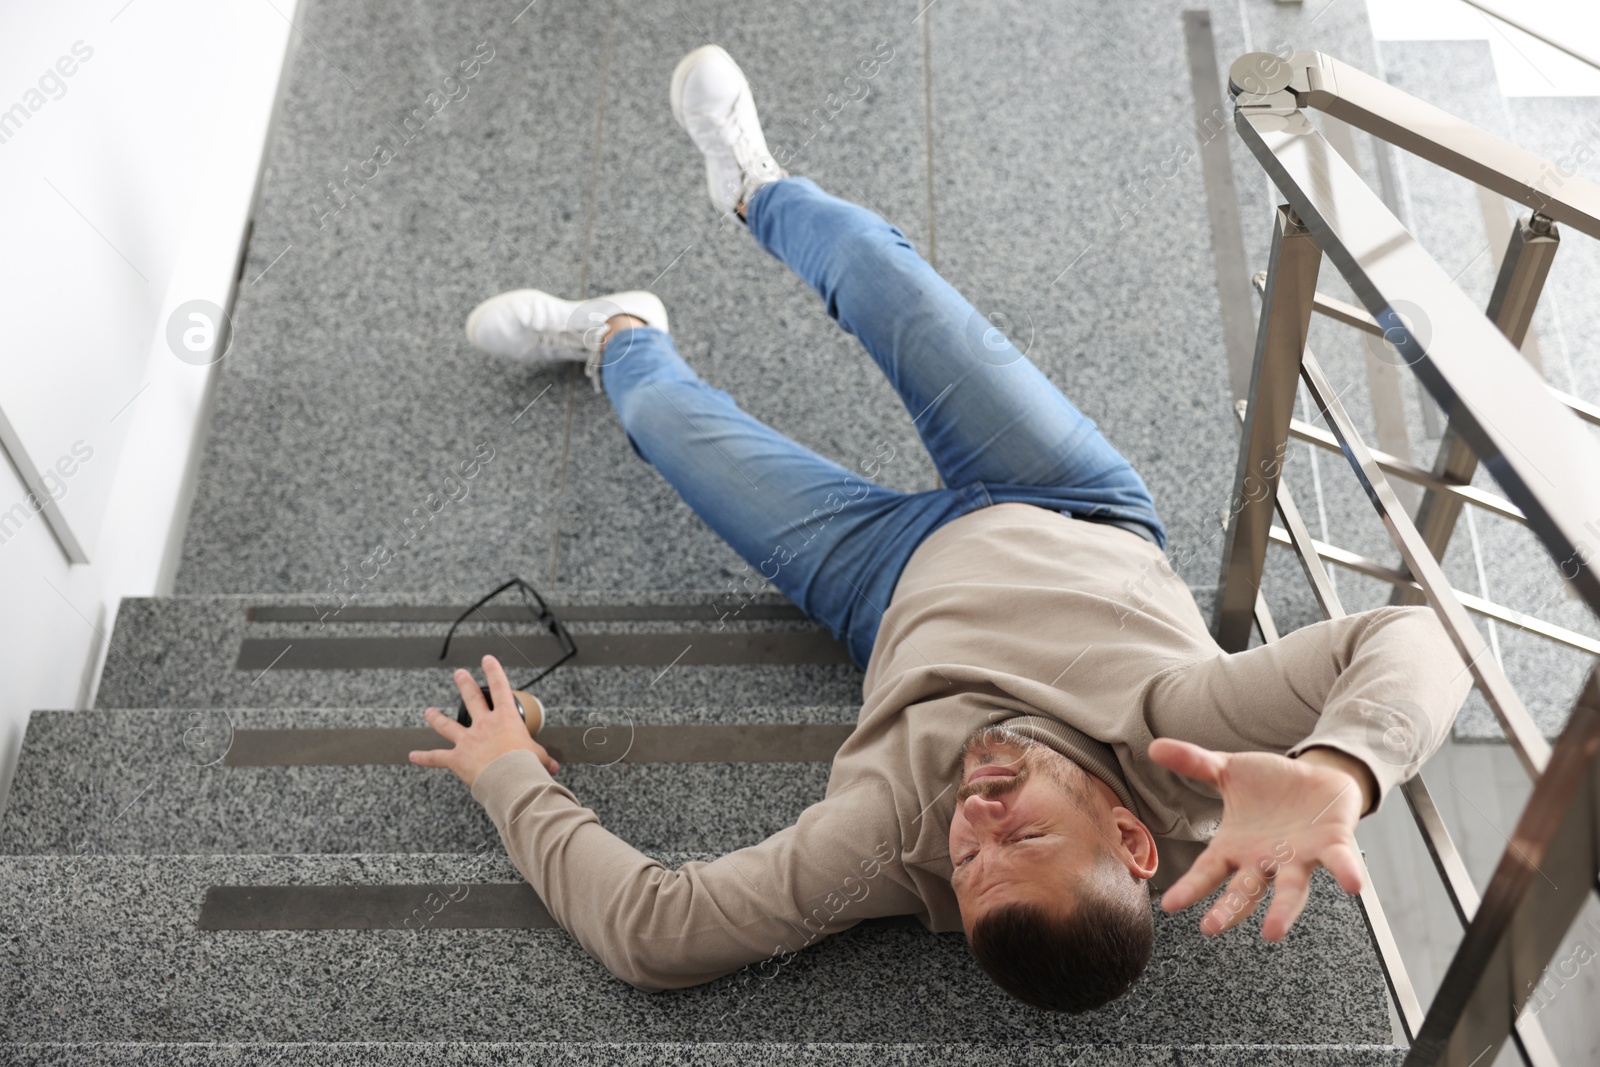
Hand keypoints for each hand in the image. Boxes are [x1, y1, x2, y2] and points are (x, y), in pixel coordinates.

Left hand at [409, 655, 559, 785]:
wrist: (509, 778)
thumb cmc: (526, 766)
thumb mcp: (539, 758)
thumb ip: (542, 759)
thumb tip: (552, 766)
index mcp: (505, 719)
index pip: (501, 687)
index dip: (494, 671)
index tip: (487, 659)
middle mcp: (484, 725)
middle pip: (471, 699)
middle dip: (464, 684)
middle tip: (459, 674)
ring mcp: (468, 740)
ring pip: (447, 725)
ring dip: (437, 717)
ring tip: (429, 711)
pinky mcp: (457, 758)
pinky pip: (437, 757)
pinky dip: (424, 757)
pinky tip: (413, 755)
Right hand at [1149, 738, 1368, 941]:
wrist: (1317, 775)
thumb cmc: (1270, 783)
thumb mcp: (1228, 769)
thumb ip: (1194, 763)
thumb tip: (1153, 747)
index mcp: (1236, 847)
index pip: (1209, 872)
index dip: (1190, 888)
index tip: (1170, 905)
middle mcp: (1266, 861)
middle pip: (1244, 890)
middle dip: (1229, 910)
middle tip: (1211, 928)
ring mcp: (1299, 858)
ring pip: (1289, 889)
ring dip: (1282, 911)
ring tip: (1272, 932)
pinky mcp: (1332, 846)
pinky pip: (1339, 862)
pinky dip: (1347, 873)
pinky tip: (1353, 886)